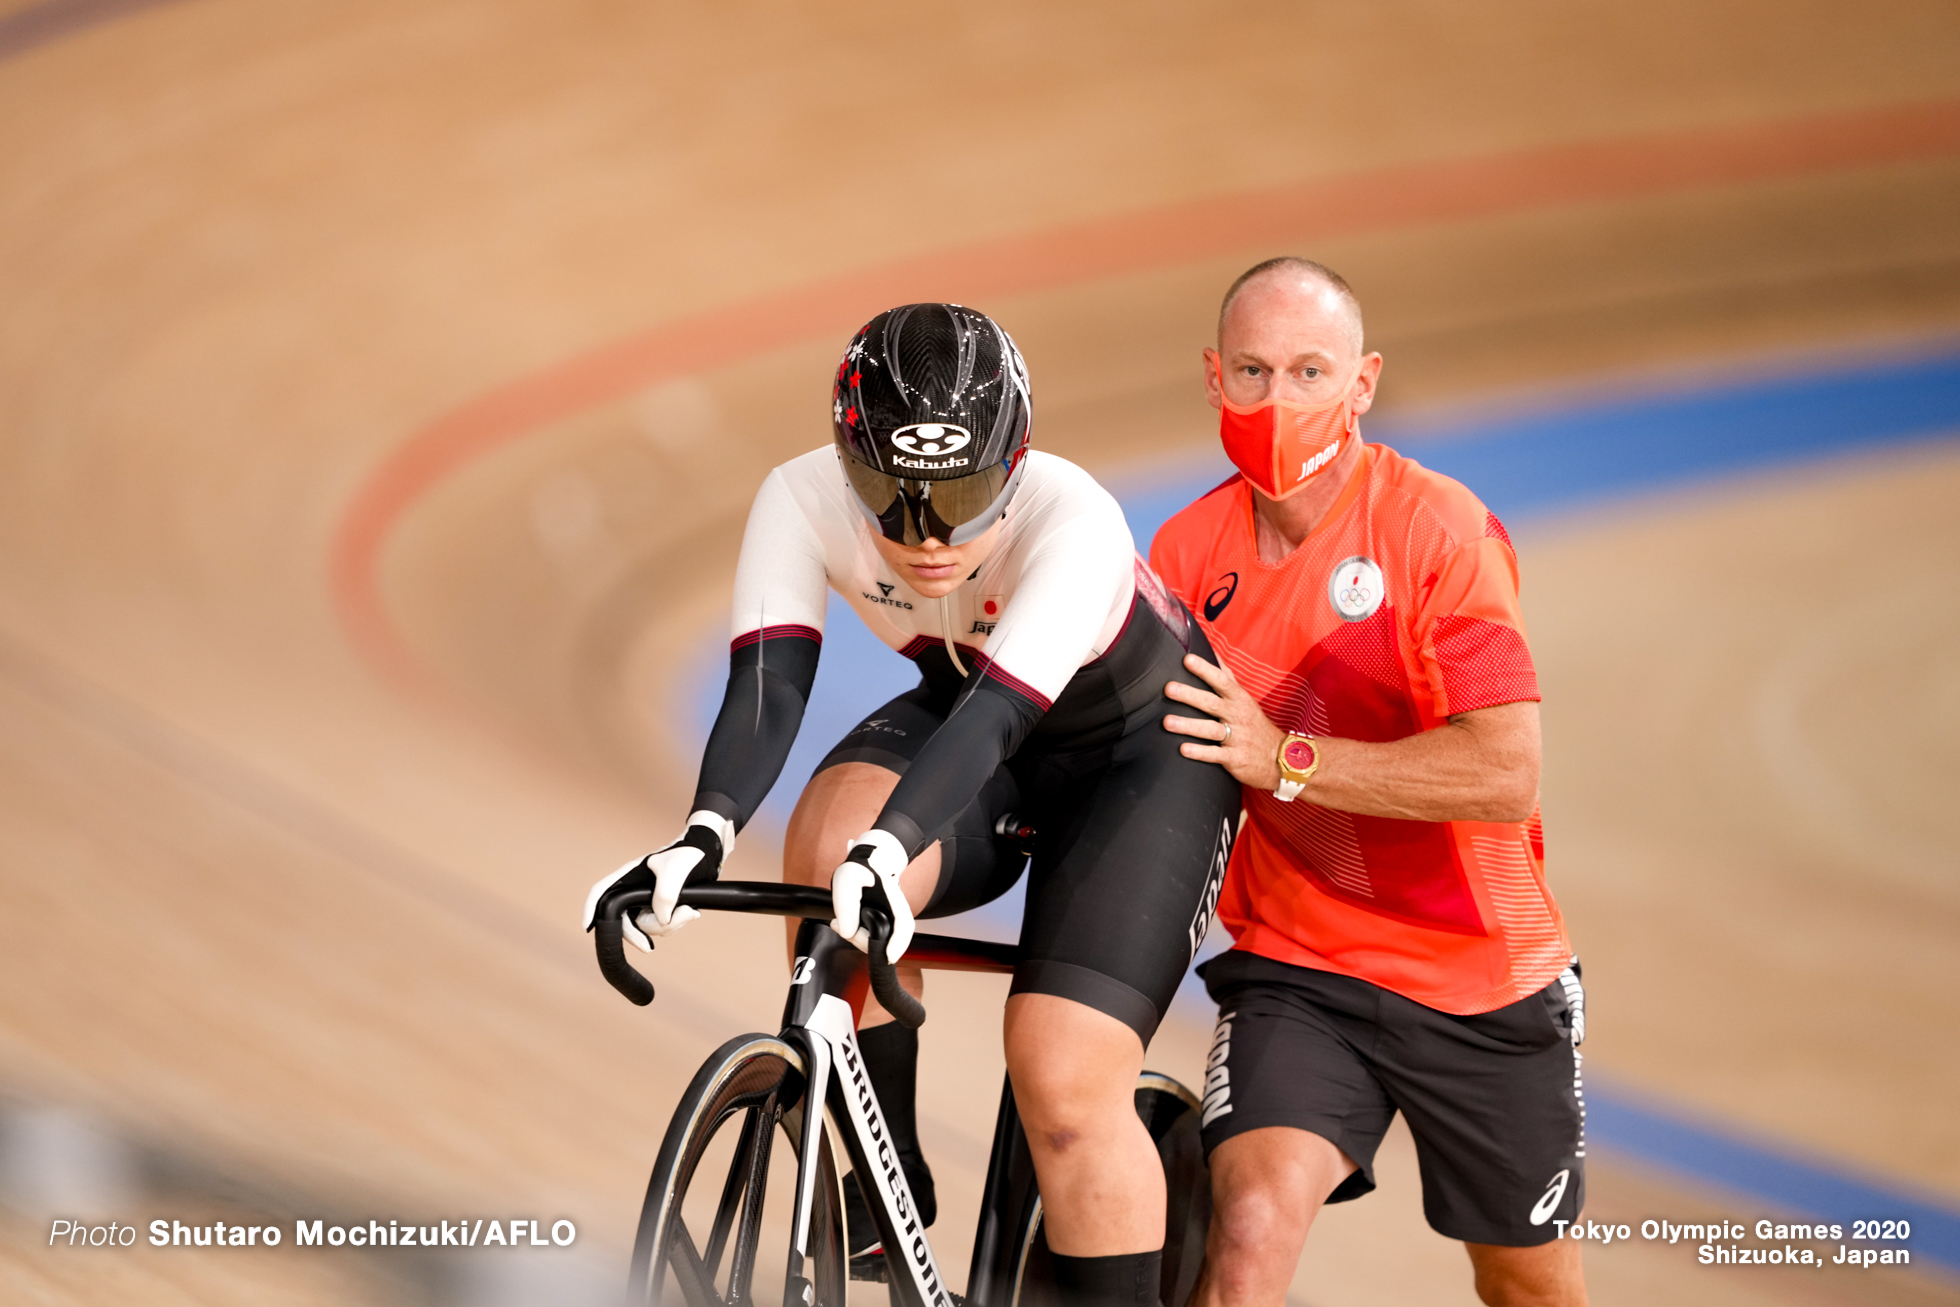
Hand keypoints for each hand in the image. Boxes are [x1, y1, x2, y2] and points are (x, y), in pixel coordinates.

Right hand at [581, 811, 733, 950]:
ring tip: (689, 912)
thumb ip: (665, 895)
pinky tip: (690, 912)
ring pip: (645, 927)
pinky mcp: (661, 907)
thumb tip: (661, 919)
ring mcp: (647, 900)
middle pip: (624, 920)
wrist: (709, 854)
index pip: (602, 892)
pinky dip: (675, 924)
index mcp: (630, 875)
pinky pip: (660, 926)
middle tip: (649, 948)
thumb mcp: (677, 870)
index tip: (587, 927)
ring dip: (668, 926)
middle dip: (640, 934)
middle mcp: (634, 889)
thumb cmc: (689, 853)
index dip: (591, 909)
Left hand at [829, 829, 913, 960]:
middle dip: (861, 941)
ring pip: (878, 942)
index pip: (903, 925)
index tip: (889, 956)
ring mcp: (890, 921)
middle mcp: (896, 914)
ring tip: (838, 922)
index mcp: (894, 900)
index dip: (899, 943)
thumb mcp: (847, 879)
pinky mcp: (881, 925)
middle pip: (887, 940)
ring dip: (856, 938)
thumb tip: (847, 931)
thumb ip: (846, 902)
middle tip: (839, 926)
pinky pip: (871, 939)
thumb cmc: (861, 869)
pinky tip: (843, 925)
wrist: (870, 863)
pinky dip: (856, 936)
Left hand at [1163, 653, 1284, 789]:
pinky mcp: (1234, 758)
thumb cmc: (1253, 723)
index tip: (1187, 659)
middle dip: (1190, 695)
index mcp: (1238, 699)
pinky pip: (1215, 755)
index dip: (1205, 670)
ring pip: (1210, 730)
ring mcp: (1236, 738)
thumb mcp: (1244, 697)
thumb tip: (1212, 651)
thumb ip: (1226, 676)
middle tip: (1169, 688)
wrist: (1280, 757)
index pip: (1221, 681)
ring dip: (1189, 725)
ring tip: (1167, 722)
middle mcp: (1237, 716)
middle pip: (1212, 703)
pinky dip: (1200, 752)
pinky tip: (1183, 749)